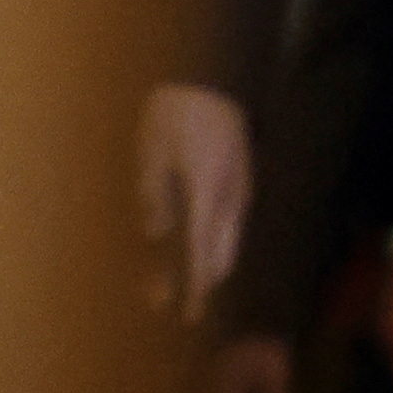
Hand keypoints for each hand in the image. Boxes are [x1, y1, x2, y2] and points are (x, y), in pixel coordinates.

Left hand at [138, 83, 250, 324]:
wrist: (210, 80)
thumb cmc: (174, 114)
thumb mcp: (152, 155)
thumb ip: (154, 197)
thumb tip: (156, 233)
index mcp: (208, 193)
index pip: (204, 252)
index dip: (196, 286)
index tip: (189, 312)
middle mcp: (231, 197)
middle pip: (223, 252)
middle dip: (202, 281)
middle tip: (179, 302)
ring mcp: (240, 187)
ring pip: (228, 238)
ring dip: (209, 261)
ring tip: (184, 278)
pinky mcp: (240, 177)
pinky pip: (229, 220)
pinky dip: (214, 239)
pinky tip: (195, 242)